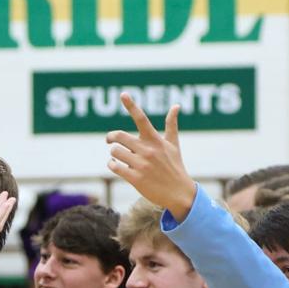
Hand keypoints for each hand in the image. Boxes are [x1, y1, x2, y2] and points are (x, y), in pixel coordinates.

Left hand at [106, 93, 196, 219]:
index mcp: (155, 140)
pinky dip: (111, 164)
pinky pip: (114, 166)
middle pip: (119, 136)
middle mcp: (148, 150)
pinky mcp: (135, 178)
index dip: (131, 105)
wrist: (179, 193)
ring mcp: (141, 164)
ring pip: (115, 152)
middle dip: (111, 137)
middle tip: (109, 140)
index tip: (123, 94)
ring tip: (117, 156)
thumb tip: (176, 106)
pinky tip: (115, 165)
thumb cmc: (175, 166)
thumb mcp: (174, 145)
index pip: (141, 118)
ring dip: (113, 153)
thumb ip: (171, 125)